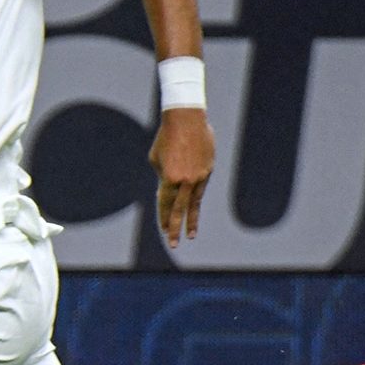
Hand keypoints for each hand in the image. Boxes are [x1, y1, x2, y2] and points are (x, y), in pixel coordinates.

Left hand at [147, 108, 213, 248]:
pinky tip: (194, 209)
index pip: (166, 205)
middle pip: (180, 210)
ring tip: (191, 235)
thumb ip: (162, 178)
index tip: (163, 232)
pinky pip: (201, 188)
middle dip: (176, 228)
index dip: (164, 219)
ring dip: (192, 219)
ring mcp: (200, 176)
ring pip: (195, 203)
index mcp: (170, 179)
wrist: (186, 120)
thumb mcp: (156, 160)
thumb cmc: (165, 138)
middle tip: (174, 244)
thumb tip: (166, 191)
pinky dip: (196, 198)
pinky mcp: (208, 170)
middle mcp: (186, 180)